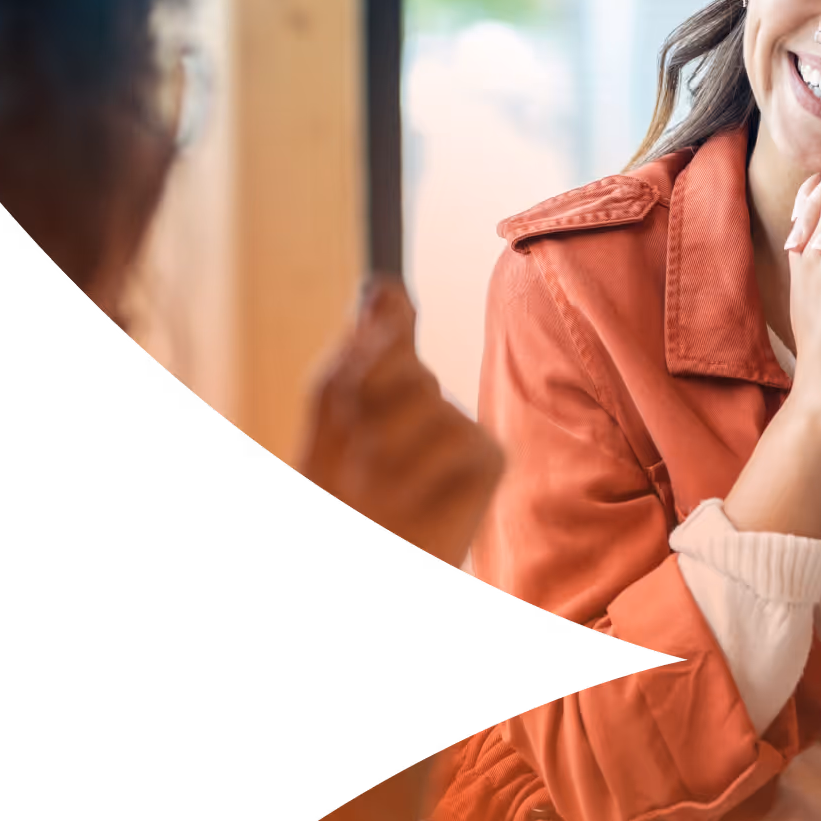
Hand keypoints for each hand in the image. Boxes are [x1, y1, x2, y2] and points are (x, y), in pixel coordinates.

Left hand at [298, 275, 504, 565]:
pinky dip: (418, 473)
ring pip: (424, 397)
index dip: (368, 345)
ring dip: (381, 444)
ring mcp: (463, 428)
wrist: (363, 538)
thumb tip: (384, 283)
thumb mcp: (331, 414)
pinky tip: (408, 501)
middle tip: (348, 459)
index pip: (389, 325)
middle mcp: (430, 398)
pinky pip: (454, 439)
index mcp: (387, 380)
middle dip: (362, 406)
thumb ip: (358, 349)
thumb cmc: (339, 492)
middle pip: (402, 363)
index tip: (359, 366)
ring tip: (370, 487)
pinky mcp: (489, 460)